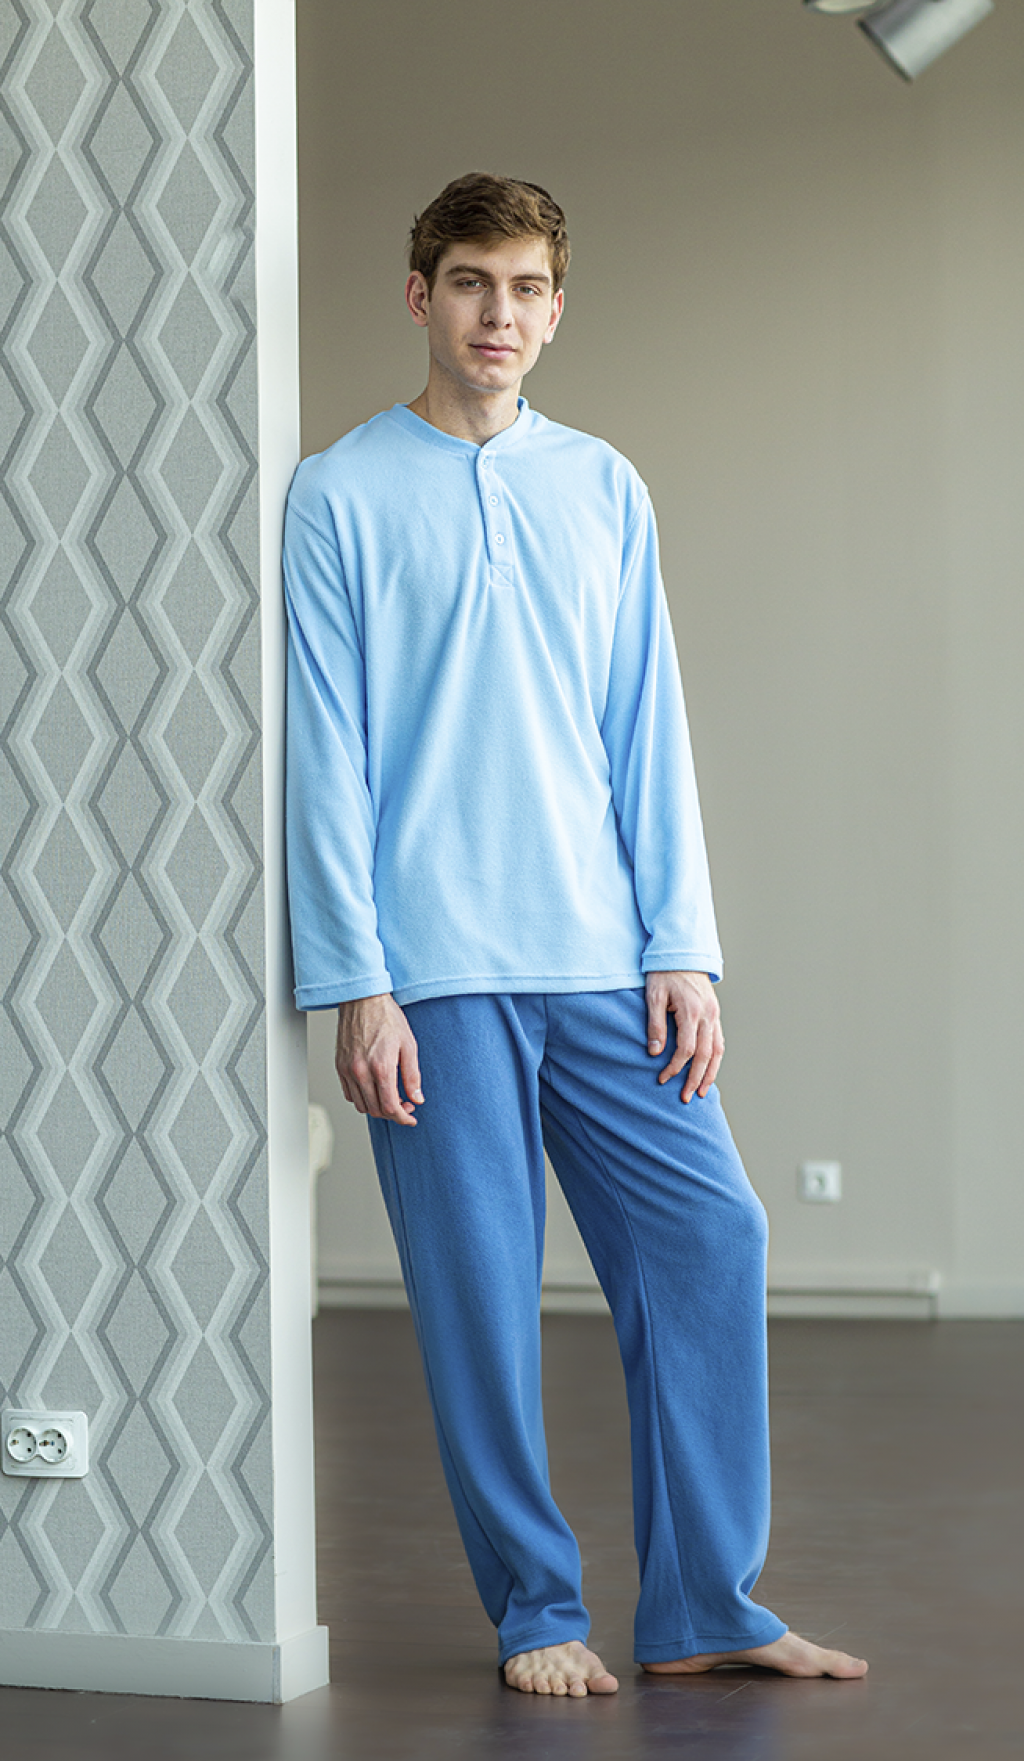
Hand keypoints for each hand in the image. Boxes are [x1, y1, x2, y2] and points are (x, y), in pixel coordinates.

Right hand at [335, 993, 423, 1126]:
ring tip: (390, 1097)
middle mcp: (361, 1071)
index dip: (403, 1117)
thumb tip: (417, 1098)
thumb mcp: (408, 1045)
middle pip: (375, 1110)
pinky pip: (349, 1093)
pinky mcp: (339, 1066)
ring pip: (361, 1105)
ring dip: (377, 1108)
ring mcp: (348, 1069)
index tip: (411, 1117)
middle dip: (393, 1113)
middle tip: (405, 1105)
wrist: (363, 999)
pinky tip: (374, 1089)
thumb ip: (412, 1076)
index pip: (390, 1107)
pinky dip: (362, 1098)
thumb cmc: (386, 1017)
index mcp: (381, 1067)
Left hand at [645, 971, 723, 1103]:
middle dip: (696, 1079)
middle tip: (686, 1097)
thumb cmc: (664, 973)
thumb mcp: (653, 996)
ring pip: (717, 1050)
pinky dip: (715, 1058)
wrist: (682, 952)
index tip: (663, 1079)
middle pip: (705, 1055)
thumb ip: (655, 1025)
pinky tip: (709, 1069)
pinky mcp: (714, 1013)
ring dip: (710, 1073)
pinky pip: (719, 1040)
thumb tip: (655, 1053)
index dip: (675, 1068)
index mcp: (691, 1011)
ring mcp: (714, 1014)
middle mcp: (707, 1015)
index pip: (686, 1049)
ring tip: (702, 1091)